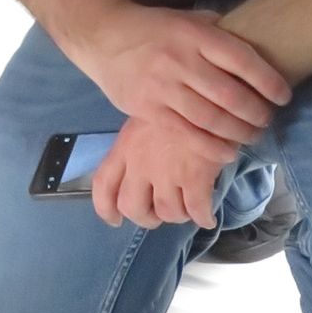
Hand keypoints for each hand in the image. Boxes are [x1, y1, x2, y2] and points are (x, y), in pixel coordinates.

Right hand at [63, 4, 291, 144]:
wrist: (103, 37)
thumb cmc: (153, 28)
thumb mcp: (186, 19)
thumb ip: (217, 31)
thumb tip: (257, 43)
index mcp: (194, 34)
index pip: (242, 60)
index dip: (269, 81)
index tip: (283, 95)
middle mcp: (179, 60)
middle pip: (231, 95)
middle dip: (258, 113)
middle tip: (268, 119)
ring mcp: (162, 86)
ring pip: (211, 119)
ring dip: (239, 133)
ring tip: (253, 136)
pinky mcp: (148, 109)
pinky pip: (187, 134)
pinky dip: (213, 147)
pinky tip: (228, 151)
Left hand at [91, 114, 230, 230]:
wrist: (207, 92)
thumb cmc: (178, 101)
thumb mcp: (147, 116)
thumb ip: (139, 143)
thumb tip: (141, 171)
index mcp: (125, 146)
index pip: (103, 185)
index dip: (106, 208)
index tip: (115, 220)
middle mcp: (140, 162)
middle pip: (132, 207)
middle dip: (147, 218)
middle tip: (160, 213)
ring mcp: (167, 172)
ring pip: (167, 213)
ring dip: (178, 215)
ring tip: (187, 206)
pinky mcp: (195, 177)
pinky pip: (196, 212)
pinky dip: (204, 218)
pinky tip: (208, 215)